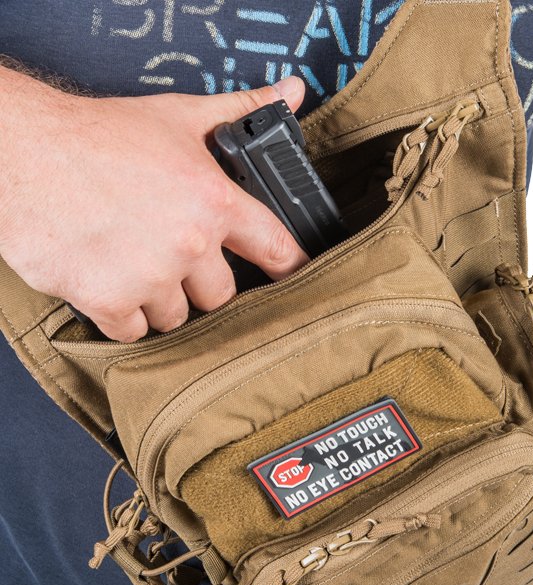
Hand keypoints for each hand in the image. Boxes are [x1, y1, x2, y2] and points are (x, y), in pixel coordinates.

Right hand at [0, 68, 306, 341]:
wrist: (21, 151)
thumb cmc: (99, 135)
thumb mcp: (179, 116)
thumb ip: (242, 110)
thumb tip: (291, 93)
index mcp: (214, 202)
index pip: (277, 248)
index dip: (292, 267)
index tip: (294, 279)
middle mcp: (188, 244)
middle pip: (221, 295)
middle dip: (201, 282)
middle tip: (174, 255)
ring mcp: (148, 276)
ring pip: (177, 316)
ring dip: (161, 299)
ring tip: (135, 263)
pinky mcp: (107, 301)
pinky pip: (135, 331)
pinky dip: (125, 315)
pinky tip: (110, 281)